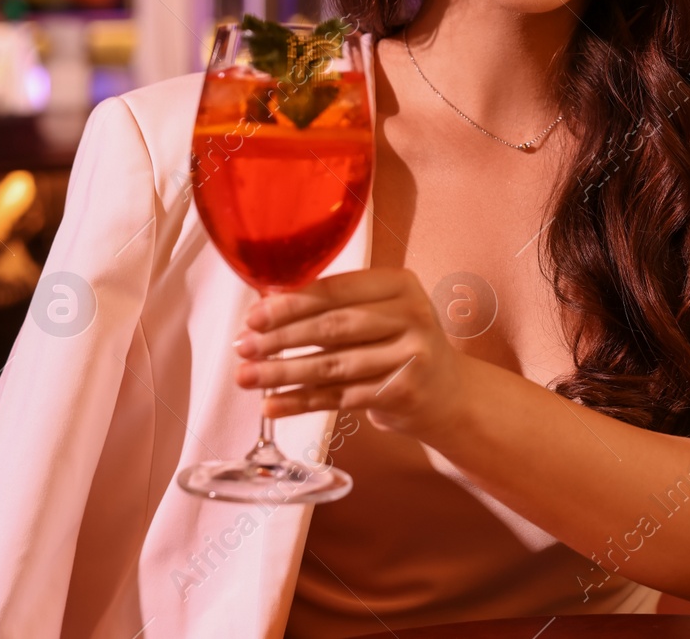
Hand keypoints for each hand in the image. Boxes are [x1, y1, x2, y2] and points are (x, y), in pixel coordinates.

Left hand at [232, 267, 462, 434]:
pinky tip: (271, 406)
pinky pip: (340, 397)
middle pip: (334, 326)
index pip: (337, 290)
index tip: (254, 316)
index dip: (291, 303)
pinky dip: (301, 402)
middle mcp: (412, 315)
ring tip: (246, 377)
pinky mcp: (404, 392)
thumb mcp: (381, 314)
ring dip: (282, 373)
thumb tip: (266, 308)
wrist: (447, 393)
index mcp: (401, 284)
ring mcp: (412, 355)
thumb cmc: (399, 346)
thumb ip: (335, 307)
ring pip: (333, 365)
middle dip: (281, 338)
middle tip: (243, 346)